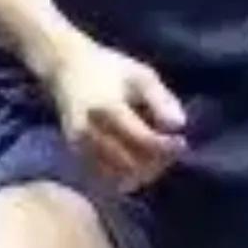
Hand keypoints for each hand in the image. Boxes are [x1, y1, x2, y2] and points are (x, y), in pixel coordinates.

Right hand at [46, 36, 186, 190]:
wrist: (67, 69)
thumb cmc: (109, 69)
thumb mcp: (140, 75)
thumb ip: (160, 99)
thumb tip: (179, 125)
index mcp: (107, 109)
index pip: (142, 140)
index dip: (166, 147)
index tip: (181, 141)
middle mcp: (90, 132)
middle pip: (131, 164)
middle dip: (156, 162)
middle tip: (170, 150)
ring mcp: (80, 146)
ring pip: (118, 176)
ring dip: (142, 172)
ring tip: (155, 155)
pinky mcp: (76, 155)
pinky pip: (105, 178)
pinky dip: (125, 175)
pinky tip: (136, 160)